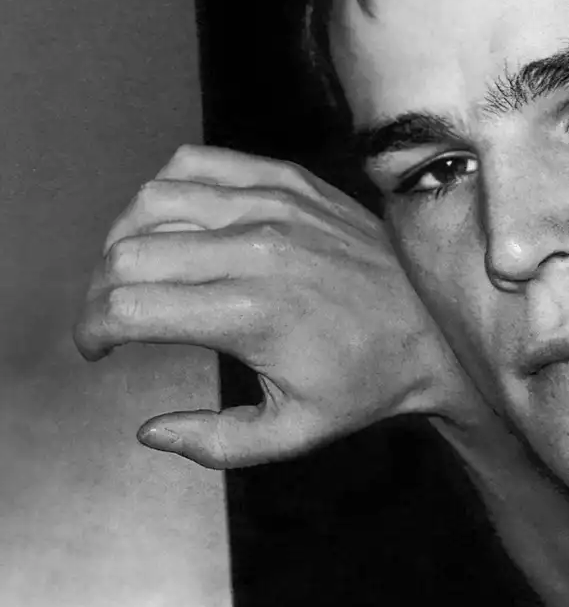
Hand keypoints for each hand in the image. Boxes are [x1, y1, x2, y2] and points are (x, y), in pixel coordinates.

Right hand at [75, 145, 493, 466]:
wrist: (439, 330)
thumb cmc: (369, 383)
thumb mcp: (296, 433)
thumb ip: (216, 443)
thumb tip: (150, 432)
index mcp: (251, 314)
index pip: (127, 307)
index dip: (92, 332)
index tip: (98, 349)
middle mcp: (255, 250)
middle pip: (127, 254)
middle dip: (100, 292)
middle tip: (114, 319)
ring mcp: (273, 206)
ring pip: (151, 201)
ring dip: (123, 239)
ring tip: (135, 274)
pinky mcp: (289, 181)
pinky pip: (198, 163)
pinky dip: (166, 190)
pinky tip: (173, 225)